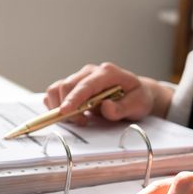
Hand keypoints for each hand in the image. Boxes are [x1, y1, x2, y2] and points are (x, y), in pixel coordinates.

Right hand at [43, 62, 172, 125]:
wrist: (136, 94)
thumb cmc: (137, 97)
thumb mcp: (138, 105)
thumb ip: (122, 108)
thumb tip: (106, 107)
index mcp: (107, 73)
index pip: (84, 85)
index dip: (73, 99)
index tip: (64, 112)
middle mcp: (91, 72)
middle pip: (66, 86)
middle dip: (67, 108)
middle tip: (81, 121)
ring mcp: (80, 77)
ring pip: (57, 89)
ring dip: (59, 106)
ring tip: (78, 118)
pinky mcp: (73, 85)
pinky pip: (54, 93)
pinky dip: (56, 105)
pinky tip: (72, 113)